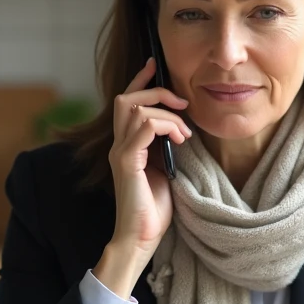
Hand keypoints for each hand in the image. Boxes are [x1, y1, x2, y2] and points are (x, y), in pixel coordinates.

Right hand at [95, 57, 191, 298]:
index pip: (127, 102)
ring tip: (185, 133)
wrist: (140, 239)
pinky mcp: (127, 163)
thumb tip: (182, 127)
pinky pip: (143, 127)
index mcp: (127, 145)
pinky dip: (165, 126)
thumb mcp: (166, 170)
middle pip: (127, 98)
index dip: (140, 79)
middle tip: (183, 104)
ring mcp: (121, 153)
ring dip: (167, 113)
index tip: (156, 64)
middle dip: (157, 92)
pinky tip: (180, 141)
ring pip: (135, 108)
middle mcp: (119, 145)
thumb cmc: (154, 210)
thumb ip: (165, 148)